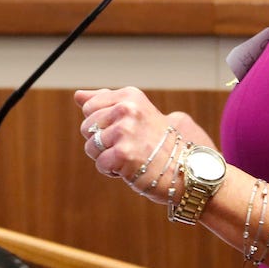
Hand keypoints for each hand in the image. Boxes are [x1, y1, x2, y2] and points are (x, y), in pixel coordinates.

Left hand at [74, 87, 213, 204]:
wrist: (190, 168)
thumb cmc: (164, 141)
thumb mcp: (139, 111)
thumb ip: (108, 101)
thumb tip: (77, 96)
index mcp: (130, 96)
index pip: (89, 107)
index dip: (102, 124)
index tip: (125, 129)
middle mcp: (127, 109)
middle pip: (87, 127)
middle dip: (103, 141)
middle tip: (130, 145)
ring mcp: (124, 132)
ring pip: (91, 147)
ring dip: (107, 157)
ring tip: (132, 157)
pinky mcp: (123, 155)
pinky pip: (101, 164)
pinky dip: (113, 171)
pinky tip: (132, 168)